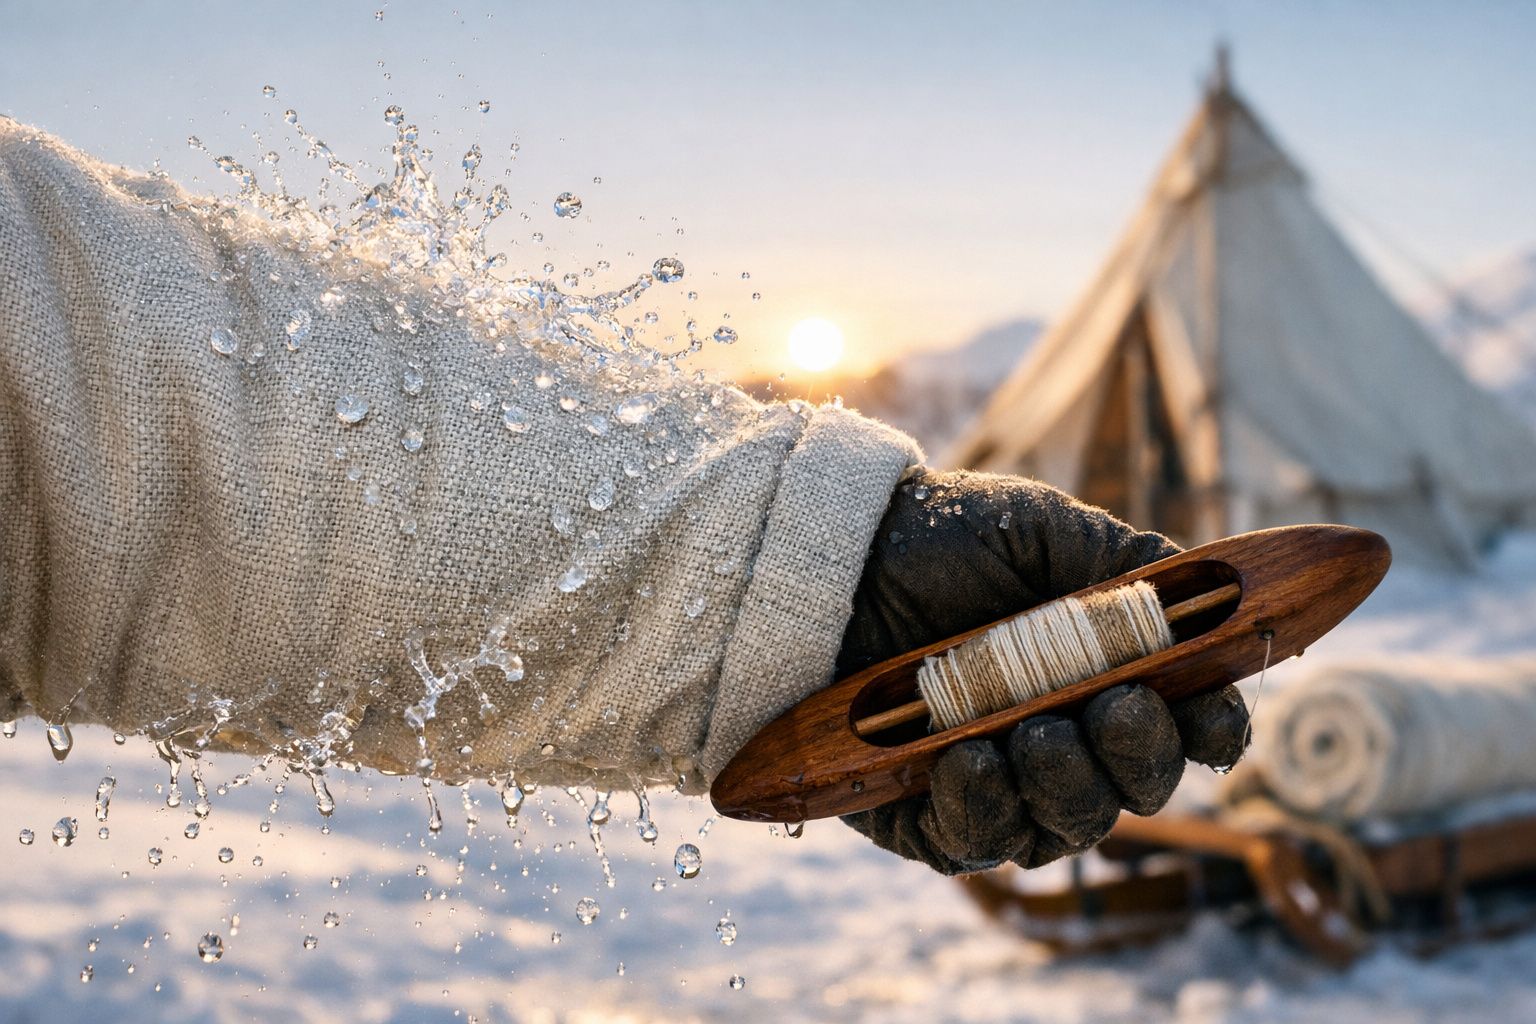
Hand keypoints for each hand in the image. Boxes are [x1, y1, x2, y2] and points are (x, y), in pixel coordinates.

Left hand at [836, 469, 1248, 873]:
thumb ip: (1133, 571)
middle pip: (1134, 791)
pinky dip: (981, 808)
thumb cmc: (942, 538)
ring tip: (1031, 731)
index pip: (1185, 728)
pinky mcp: (925, 814)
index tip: (1209, 718)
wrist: (835, 553)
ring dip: (1063, 787)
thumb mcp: (1047, 533)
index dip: (1211, 731)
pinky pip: (973, 843)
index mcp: (1105, 676)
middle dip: (1137, 758)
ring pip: (1062, 830)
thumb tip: (1217, 601)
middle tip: (1111, 708)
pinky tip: (966, 758)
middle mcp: (1061, 740)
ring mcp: (997, 782)